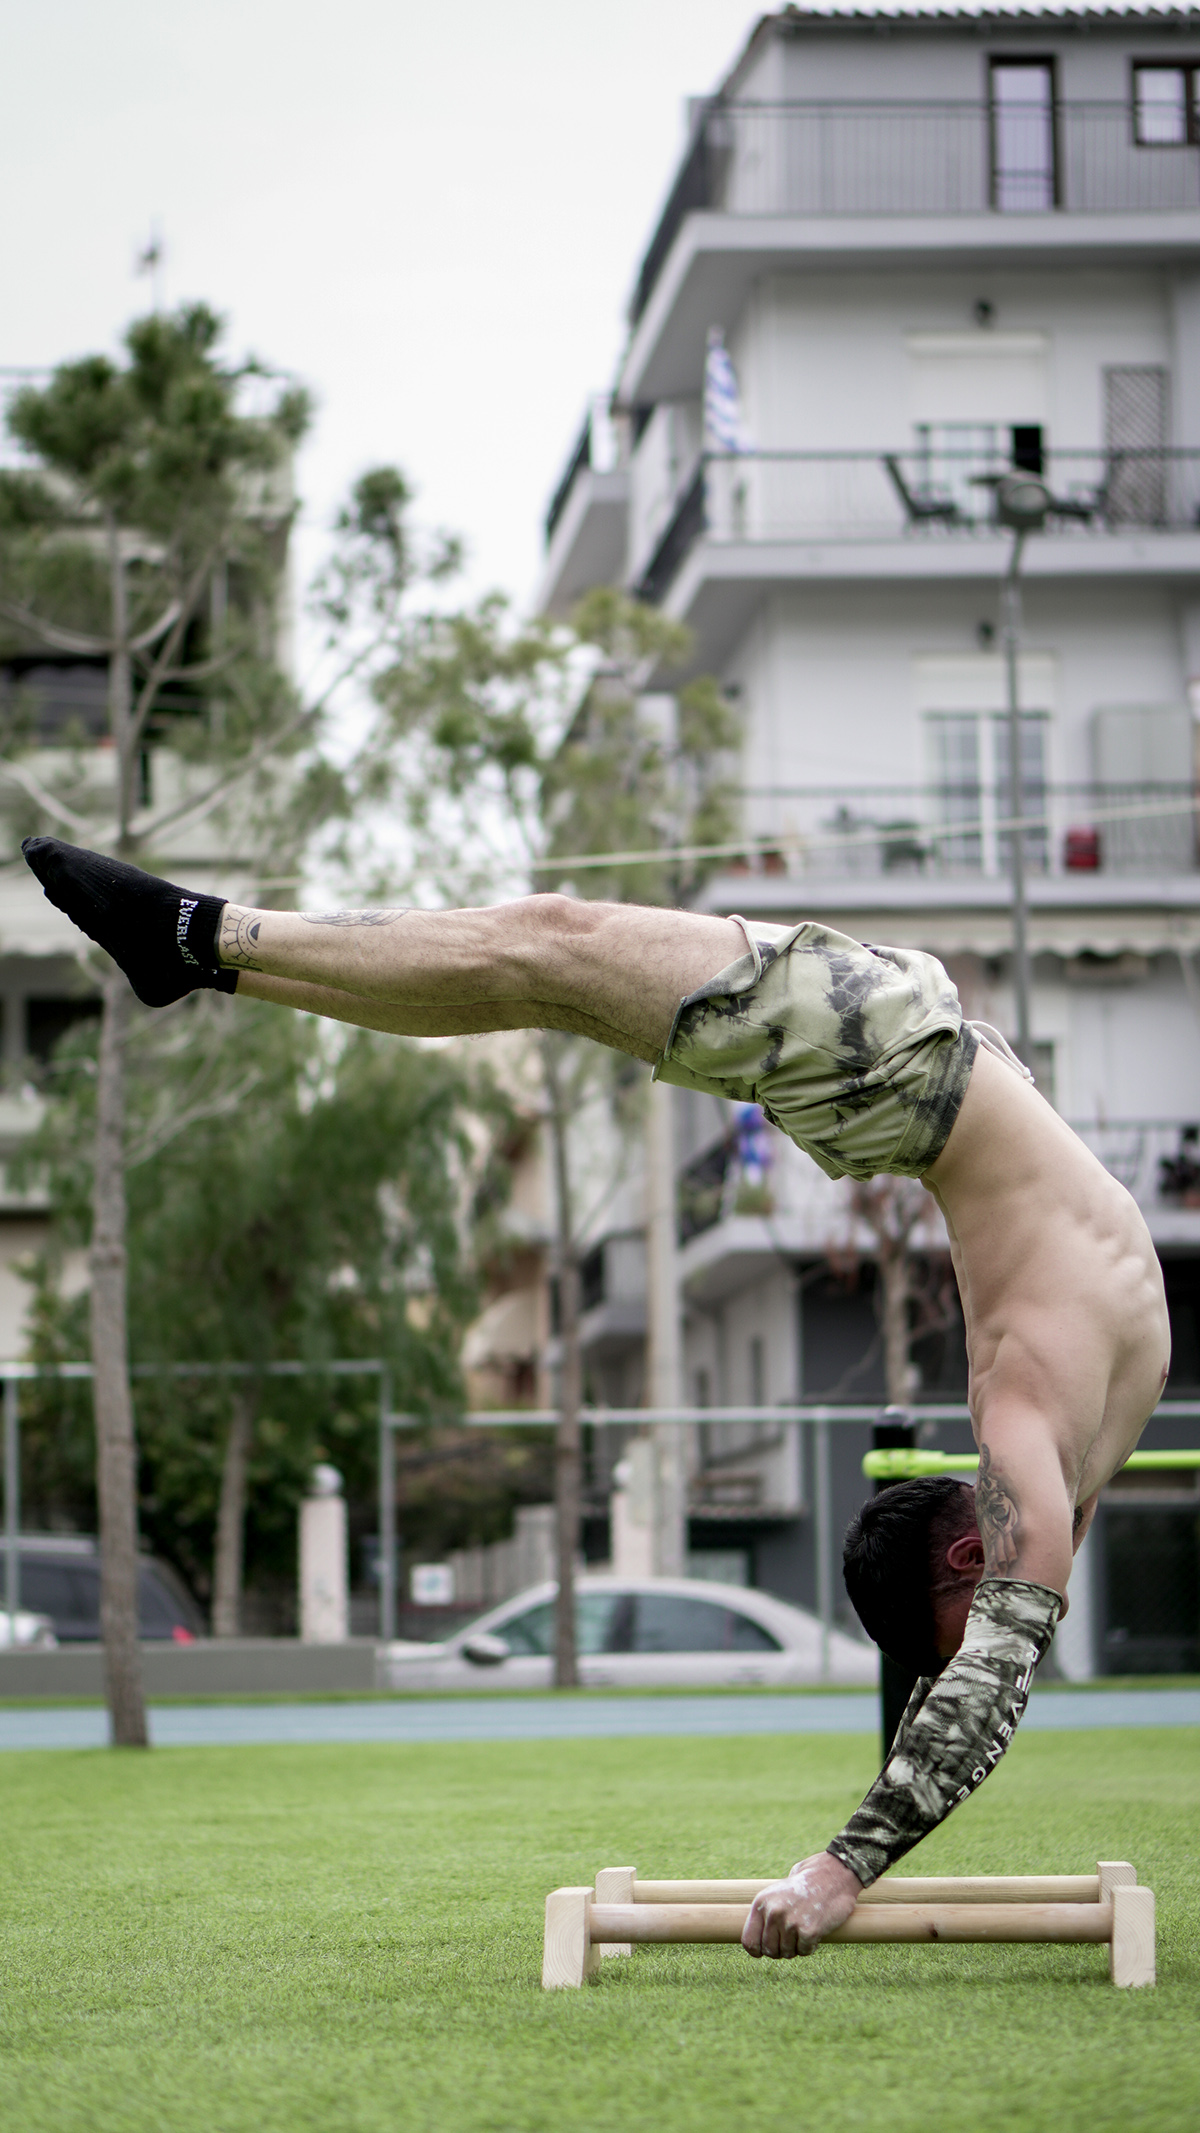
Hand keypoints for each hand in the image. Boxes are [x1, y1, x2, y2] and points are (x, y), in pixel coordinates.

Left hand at [741, 1851, 862, 1959]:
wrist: (833, 1873)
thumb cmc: (805, 1884)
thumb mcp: (776, 1893)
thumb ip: (765, 1914)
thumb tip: (755, 1942)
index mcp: (761, 1903)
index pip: (749, 1941)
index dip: (758, 1950)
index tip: (765, 1951)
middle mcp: (773, 1913)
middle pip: (769, 1950)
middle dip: (780, 1949)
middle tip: (792, 1938)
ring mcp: (790, 1923)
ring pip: (787, 1953)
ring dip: (796, 1947)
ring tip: (804, 1929)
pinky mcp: (809, 1931)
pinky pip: (804, 1951)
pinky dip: (810, 1946)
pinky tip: (815, 1930)